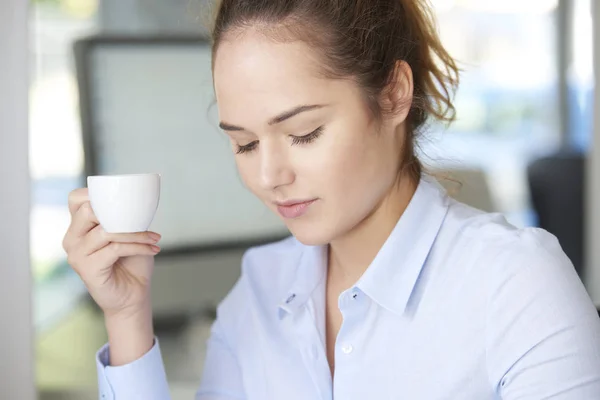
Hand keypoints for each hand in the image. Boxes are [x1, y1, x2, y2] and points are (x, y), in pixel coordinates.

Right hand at [62, 188, 161, 318]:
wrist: (132, 296)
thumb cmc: (131, 263)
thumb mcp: (128, 234)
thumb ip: (124, 217)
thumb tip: (136, 199)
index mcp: (78, 228)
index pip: (76, 199)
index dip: (97, 194)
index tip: (125, 202)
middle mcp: (71, 239)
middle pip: (89, 211)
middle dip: (121, 213)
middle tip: (142, 222)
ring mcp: (76, 255)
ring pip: (107, 231)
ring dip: (136, 233)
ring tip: (153, 239)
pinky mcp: (87, 269)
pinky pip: (115, 249)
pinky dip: (138, 247)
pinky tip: (152, 250)